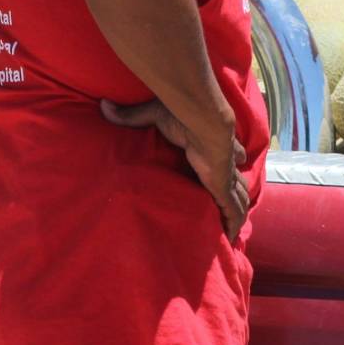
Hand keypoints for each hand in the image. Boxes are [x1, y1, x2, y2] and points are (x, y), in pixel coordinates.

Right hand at [101, 97, 250, 241]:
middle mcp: (221, 162)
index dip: (229, 162)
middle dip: (235, 194)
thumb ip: (132, 116)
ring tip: (230, 230)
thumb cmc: (183, 115)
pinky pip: (233, 209)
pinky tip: (231, 238)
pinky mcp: (223, 188)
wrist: (203, 120)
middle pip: (235, 182)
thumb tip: (105, 106)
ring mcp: (224, 177)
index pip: (225, 155)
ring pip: (238, 198)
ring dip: (235, 213)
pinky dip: (233, 223)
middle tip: (229, 208)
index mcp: (211, 144)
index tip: (230, 167)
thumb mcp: (155, 115)